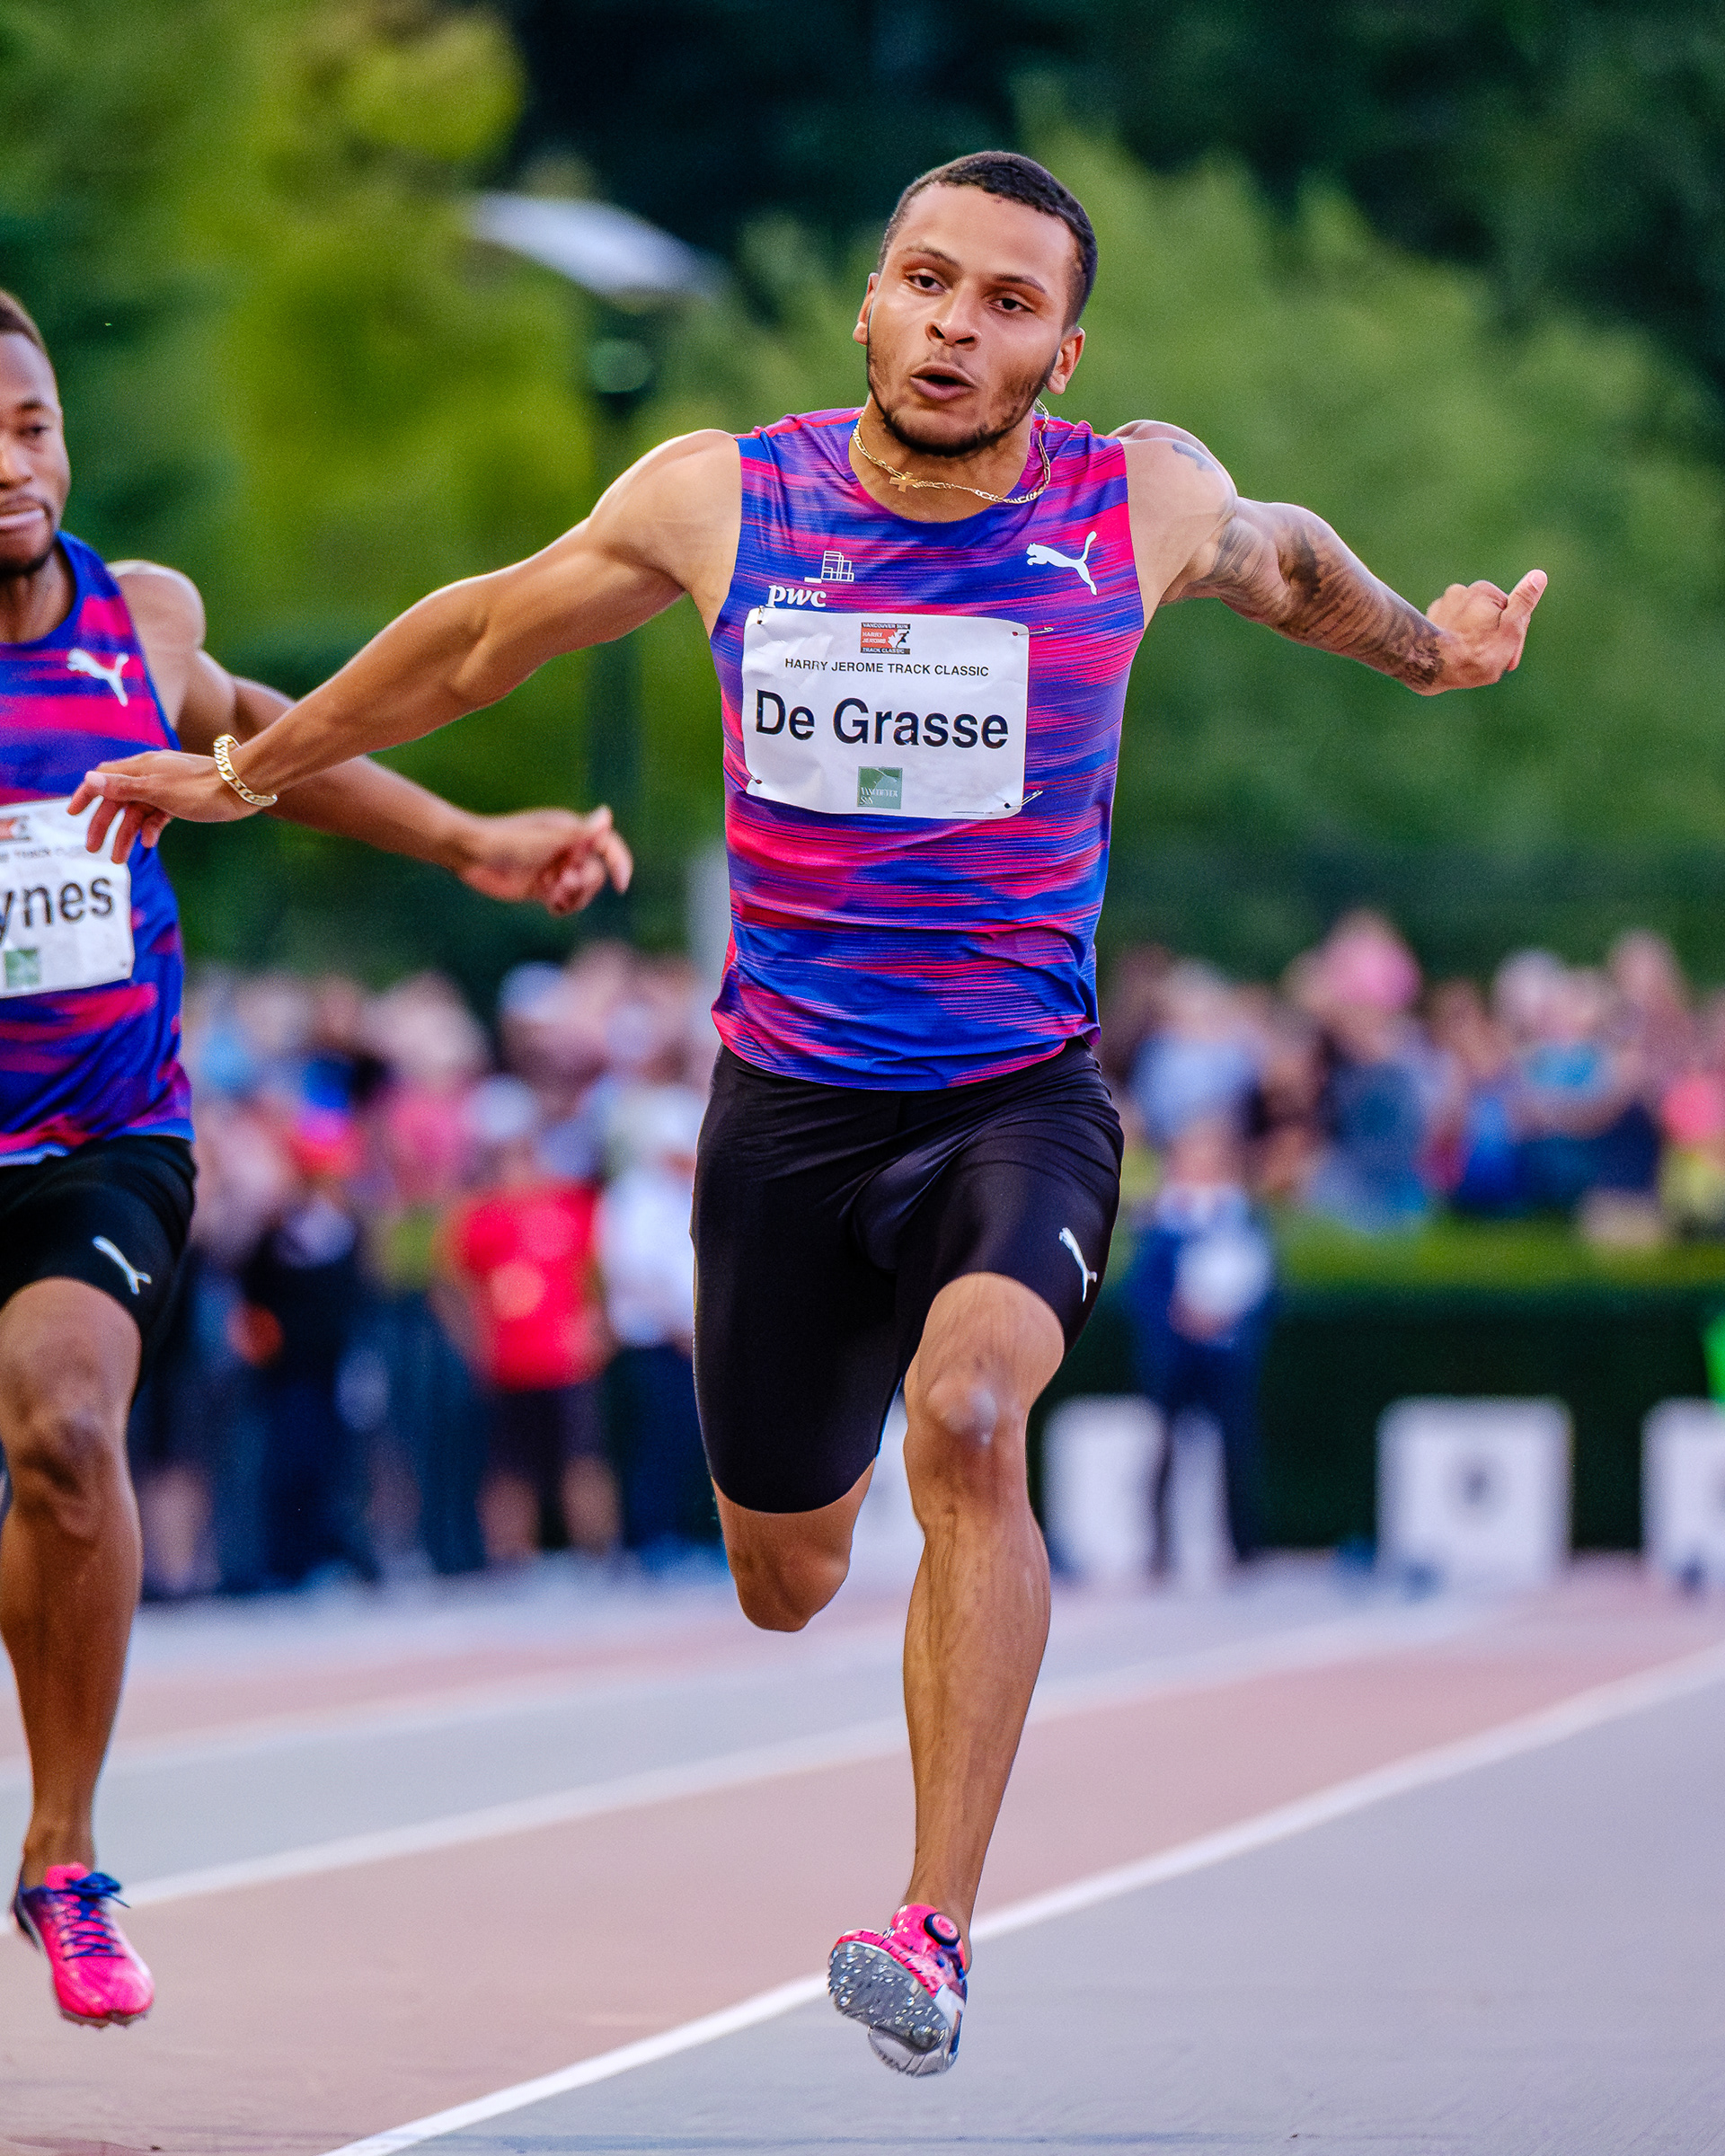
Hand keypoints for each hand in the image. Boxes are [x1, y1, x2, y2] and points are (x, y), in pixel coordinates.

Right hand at [70, 749, 252, 862]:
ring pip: (138, 812)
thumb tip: (89, 780)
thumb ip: (124, 787)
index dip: (86, 794)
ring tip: (119, 859)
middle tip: (93, 848)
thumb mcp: (158, 790)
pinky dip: (151, 829)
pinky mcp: (181, 801)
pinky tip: (149, 843)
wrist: (242, 787)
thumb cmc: (201, 787)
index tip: (72, 813)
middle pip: (118, 800)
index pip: (104, 778)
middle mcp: (150, 775)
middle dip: (104, 824)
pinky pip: (157, 816)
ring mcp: (166, 789)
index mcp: (141, 767)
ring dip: (127, 834)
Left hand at [457, 805, 633, 915]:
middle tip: (562, 884)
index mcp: (571, 832)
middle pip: (595, 873)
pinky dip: (563, 907)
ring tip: (553, 896)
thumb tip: (607, 814)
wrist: (470, 853)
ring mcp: (553, 870)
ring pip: (581, 891)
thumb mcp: (547, 839)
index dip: (619, 863)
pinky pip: (564, 902)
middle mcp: (565, 850)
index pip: (606, 845)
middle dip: (585, 884)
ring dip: (575, 898)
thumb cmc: (507, 840)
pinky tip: (551, 906)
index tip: (621, 885)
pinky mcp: (540, 888)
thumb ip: (579, 833)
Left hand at [1426, 569, 1546, 691]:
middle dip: (1494, 640)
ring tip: (1470, 662)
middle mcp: (1462, 591)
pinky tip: (1455, 657)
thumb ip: (1523, 604)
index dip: (1515, 641)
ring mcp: (1443, 604)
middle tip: (1490, 665)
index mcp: (1485, 591)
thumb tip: (1539, 575)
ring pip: (1471, 624)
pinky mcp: (1430, 619)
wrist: (1428, 666)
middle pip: (1490, 617)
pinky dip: (1456, 641)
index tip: (1509, 663)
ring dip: (1475, 640)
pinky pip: (1452, 629)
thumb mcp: (1509, 631)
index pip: (1512, 614)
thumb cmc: (1474, 654)